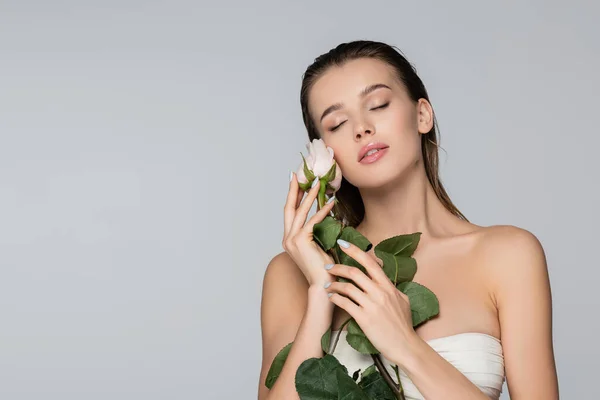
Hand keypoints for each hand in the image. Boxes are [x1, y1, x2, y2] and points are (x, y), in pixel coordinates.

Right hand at [282, 172, 336, 286]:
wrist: (323, 285)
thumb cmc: (324, 268)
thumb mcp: (319, 245)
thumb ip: (317, 231)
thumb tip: (324, 215)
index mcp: (289, 239)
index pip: (290, 213)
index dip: (292, 197)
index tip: (295, 182)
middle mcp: (287, 238)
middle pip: (289, 208)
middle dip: (294, 190)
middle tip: (298, 175)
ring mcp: (292, 240)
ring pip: (300, 212)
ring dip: (310, 196)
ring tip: (317, 184)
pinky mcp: (301, 241)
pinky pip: (313, 221)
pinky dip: (322, 211)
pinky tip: (331, 203)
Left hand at [324, 239, 416, 361]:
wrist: (405, 346)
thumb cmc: (404, 325)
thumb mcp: (403, 300)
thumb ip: (392, 288)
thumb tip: (385, 280)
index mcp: (388, 286)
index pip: (370, 262)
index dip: (355, 251)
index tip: (342, 244)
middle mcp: (380, 292)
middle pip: (354, 272)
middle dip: (337, 267)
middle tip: (327, 267)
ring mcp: (372, 305)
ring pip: (347, 287)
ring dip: (334, 284)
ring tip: (327, 285)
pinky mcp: (364, 318)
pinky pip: (345, 303)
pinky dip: (335, 298)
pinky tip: (331, 297)